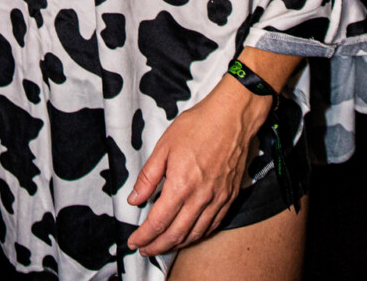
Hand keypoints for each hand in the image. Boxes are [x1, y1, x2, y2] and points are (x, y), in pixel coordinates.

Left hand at [127, 76, 269, 256]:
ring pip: (195, 233)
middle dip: (157, 246)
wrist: (232, 117)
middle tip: (144, 249)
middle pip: (176, 234)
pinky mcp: (229, 197)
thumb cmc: (198, 126)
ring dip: (177, 244)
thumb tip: (135, 199)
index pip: (159, 221)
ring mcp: (218, 200)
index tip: (134, 241)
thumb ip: (148, 176)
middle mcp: (201, 198)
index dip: (144, 236)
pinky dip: (197, 235)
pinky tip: (189, 234)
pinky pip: (212, 225)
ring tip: (163, 246)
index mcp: (181, 185)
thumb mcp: (164, 145)